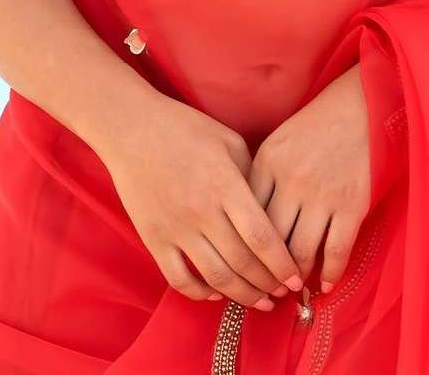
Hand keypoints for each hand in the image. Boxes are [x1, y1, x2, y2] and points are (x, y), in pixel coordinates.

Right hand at [99, 86, 304, 309]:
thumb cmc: (185, 128)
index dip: (282, 264)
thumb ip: (252, 176)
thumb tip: (271, 211)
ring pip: (216, 277)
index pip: (261, 237)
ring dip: (242, 295)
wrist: (132, 129)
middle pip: (243, 262)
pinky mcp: (154, 239)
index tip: (296, 278)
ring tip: (261, 301)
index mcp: (225, 185)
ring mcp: (176, 228)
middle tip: (284, 292)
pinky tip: (218, 292)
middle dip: (268, 284)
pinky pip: (179, 279)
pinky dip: (201, 293)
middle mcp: (202, 211)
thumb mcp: (229, 141)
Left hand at [247, 64, 370, 293]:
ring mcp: (322, 195)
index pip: (247, 218)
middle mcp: (291, 182)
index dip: (242, 249)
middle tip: (265, 290)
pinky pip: (337, 250)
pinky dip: (330, 273)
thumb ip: (257, 178)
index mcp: (267, 164)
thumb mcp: (276, 144)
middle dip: (266, 273)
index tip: (241, 268)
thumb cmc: (312, 127)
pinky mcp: (351, 204)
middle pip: (271, 241)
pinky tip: (324, 285)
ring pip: (302, 252)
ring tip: (291, 289)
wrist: (357, 109)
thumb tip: (241, 221)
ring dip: (296, 277)